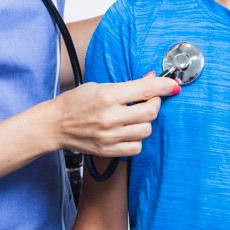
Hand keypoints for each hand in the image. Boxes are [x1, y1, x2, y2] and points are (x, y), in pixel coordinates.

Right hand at [52, 77, 179, 156]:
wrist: (55, 124)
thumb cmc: (75, 102)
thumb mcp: (99, 86)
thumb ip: (127, 85)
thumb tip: (152, 79)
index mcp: (108, 96)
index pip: (145, 89)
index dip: (163, 86)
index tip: (173, 85)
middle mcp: (110, 117)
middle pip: (150, 111)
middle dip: (154, 103)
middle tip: (148, 99)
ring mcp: (110, 136)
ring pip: (146, 130)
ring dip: (145, 122)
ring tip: (134, 116)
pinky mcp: (108, 151)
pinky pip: (136, 147)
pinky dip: (137, 139)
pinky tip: (128, 131)